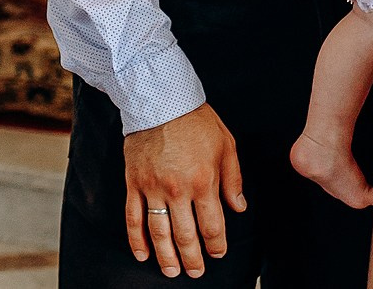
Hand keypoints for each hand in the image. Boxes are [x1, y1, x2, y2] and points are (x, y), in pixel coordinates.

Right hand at [124, 103, 246, 277]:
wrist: (161, 100)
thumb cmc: (197, 121)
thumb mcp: (226, 145)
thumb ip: (233, 179)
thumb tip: (239, 207)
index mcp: (203, 180)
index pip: (212, 224)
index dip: (216, 244)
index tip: (218, 254)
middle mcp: (178, 190)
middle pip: (185, 235)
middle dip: (193, 258)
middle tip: (196, 272)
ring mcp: (153, 188)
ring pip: (159, 232)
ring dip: (166, 256)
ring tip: (172, 271)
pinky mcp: (134, 184)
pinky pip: (133, 218)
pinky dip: (137, 240)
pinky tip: (143, 255)